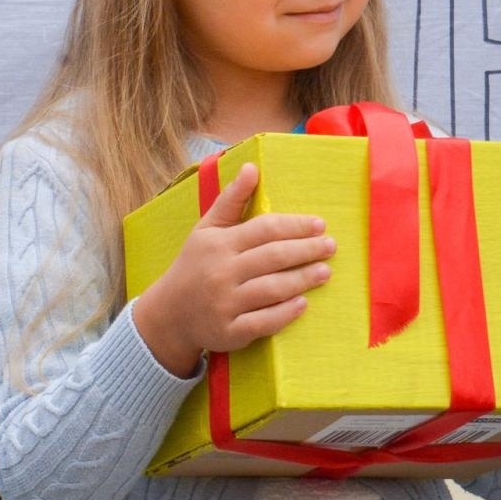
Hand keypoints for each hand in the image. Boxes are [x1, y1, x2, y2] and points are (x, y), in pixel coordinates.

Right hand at [133, 162, 335, 375]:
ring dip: (303, 279)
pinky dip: (285, 313)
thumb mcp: (207, 229)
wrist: (169, 314)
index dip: (295, 226)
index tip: (320, 225)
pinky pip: (263, 322)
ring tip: (325, 272)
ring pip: (272, 289)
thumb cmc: (195, 265)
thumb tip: (253, 167)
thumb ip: (232, 199)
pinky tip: (303, 303)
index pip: (264, 229)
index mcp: (219, 244)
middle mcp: (222, 272)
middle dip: (306, 250)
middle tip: (330, 246)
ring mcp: (226, 304)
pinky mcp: (230, 332)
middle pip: (273, 257)